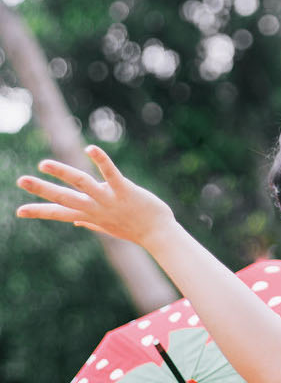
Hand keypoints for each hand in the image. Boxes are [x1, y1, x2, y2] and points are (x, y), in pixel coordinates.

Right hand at [16, 145, 175, 247]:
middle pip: (64, 197)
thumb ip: (91, 222)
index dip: (38, 211)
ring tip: (43, 164)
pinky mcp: (125, 190)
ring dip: (62, 173)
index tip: (18, 211)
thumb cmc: (135, 229)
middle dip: (41, 189)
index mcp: (90, 215)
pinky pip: (111, 174)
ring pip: (82, 184)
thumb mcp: (109, 227)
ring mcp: (109, 199)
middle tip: (20, 181)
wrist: (159, 234)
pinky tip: (90, 148)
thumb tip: (75, 221)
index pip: (59, 213)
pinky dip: (100, 160)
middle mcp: (96, 208)